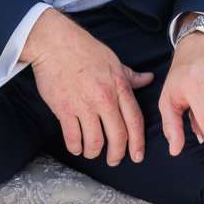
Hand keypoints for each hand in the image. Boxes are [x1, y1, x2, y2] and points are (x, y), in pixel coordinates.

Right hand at [24, 9, 153, 165]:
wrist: (55, 43)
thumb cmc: (85, 49)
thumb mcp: (113, 61)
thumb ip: (130, 76)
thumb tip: (148, 79)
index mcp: (119, 87)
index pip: (135, 121)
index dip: (138, 142)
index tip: (137, 155)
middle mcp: (104, 99)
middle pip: (117, 136)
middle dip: (117, 154)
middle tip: (114, 160)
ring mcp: (83, 105)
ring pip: (95, 141)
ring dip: (94, 152)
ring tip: (92, 152)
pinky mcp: (64, 109)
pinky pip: (72, 137)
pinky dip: (76, 146)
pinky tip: (76, 147)